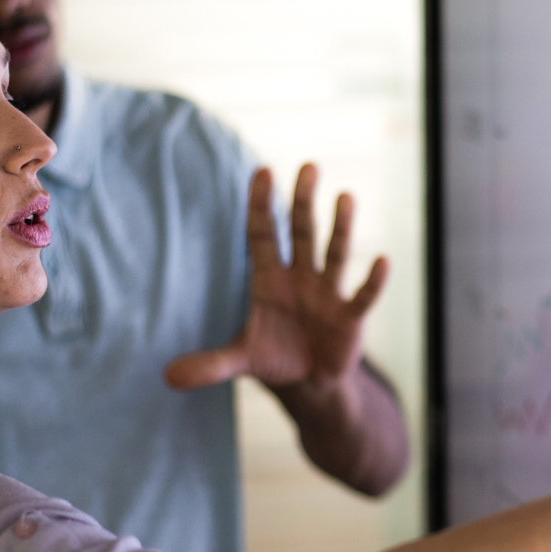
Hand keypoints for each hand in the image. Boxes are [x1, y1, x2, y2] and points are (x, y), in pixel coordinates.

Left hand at [166, 164, 387, 394]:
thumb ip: (210, 364)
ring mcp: (327, 293)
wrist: (309, 385)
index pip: (263, 234)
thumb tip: (167, 377)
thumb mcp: (241, 359)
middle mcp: (300, 277)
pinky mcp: (349, 316)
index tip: (262, 171)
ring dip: (340, 227)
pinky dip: (373, 281)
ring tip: (345, 196)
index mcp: (269, 279)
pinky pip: (363, 295)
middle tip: (308, 166)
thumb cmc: (275, 359)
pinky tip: (382, 261)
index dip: (261, 205)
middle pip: (302, 232)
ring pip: (335, 253)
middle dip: (303, 201)